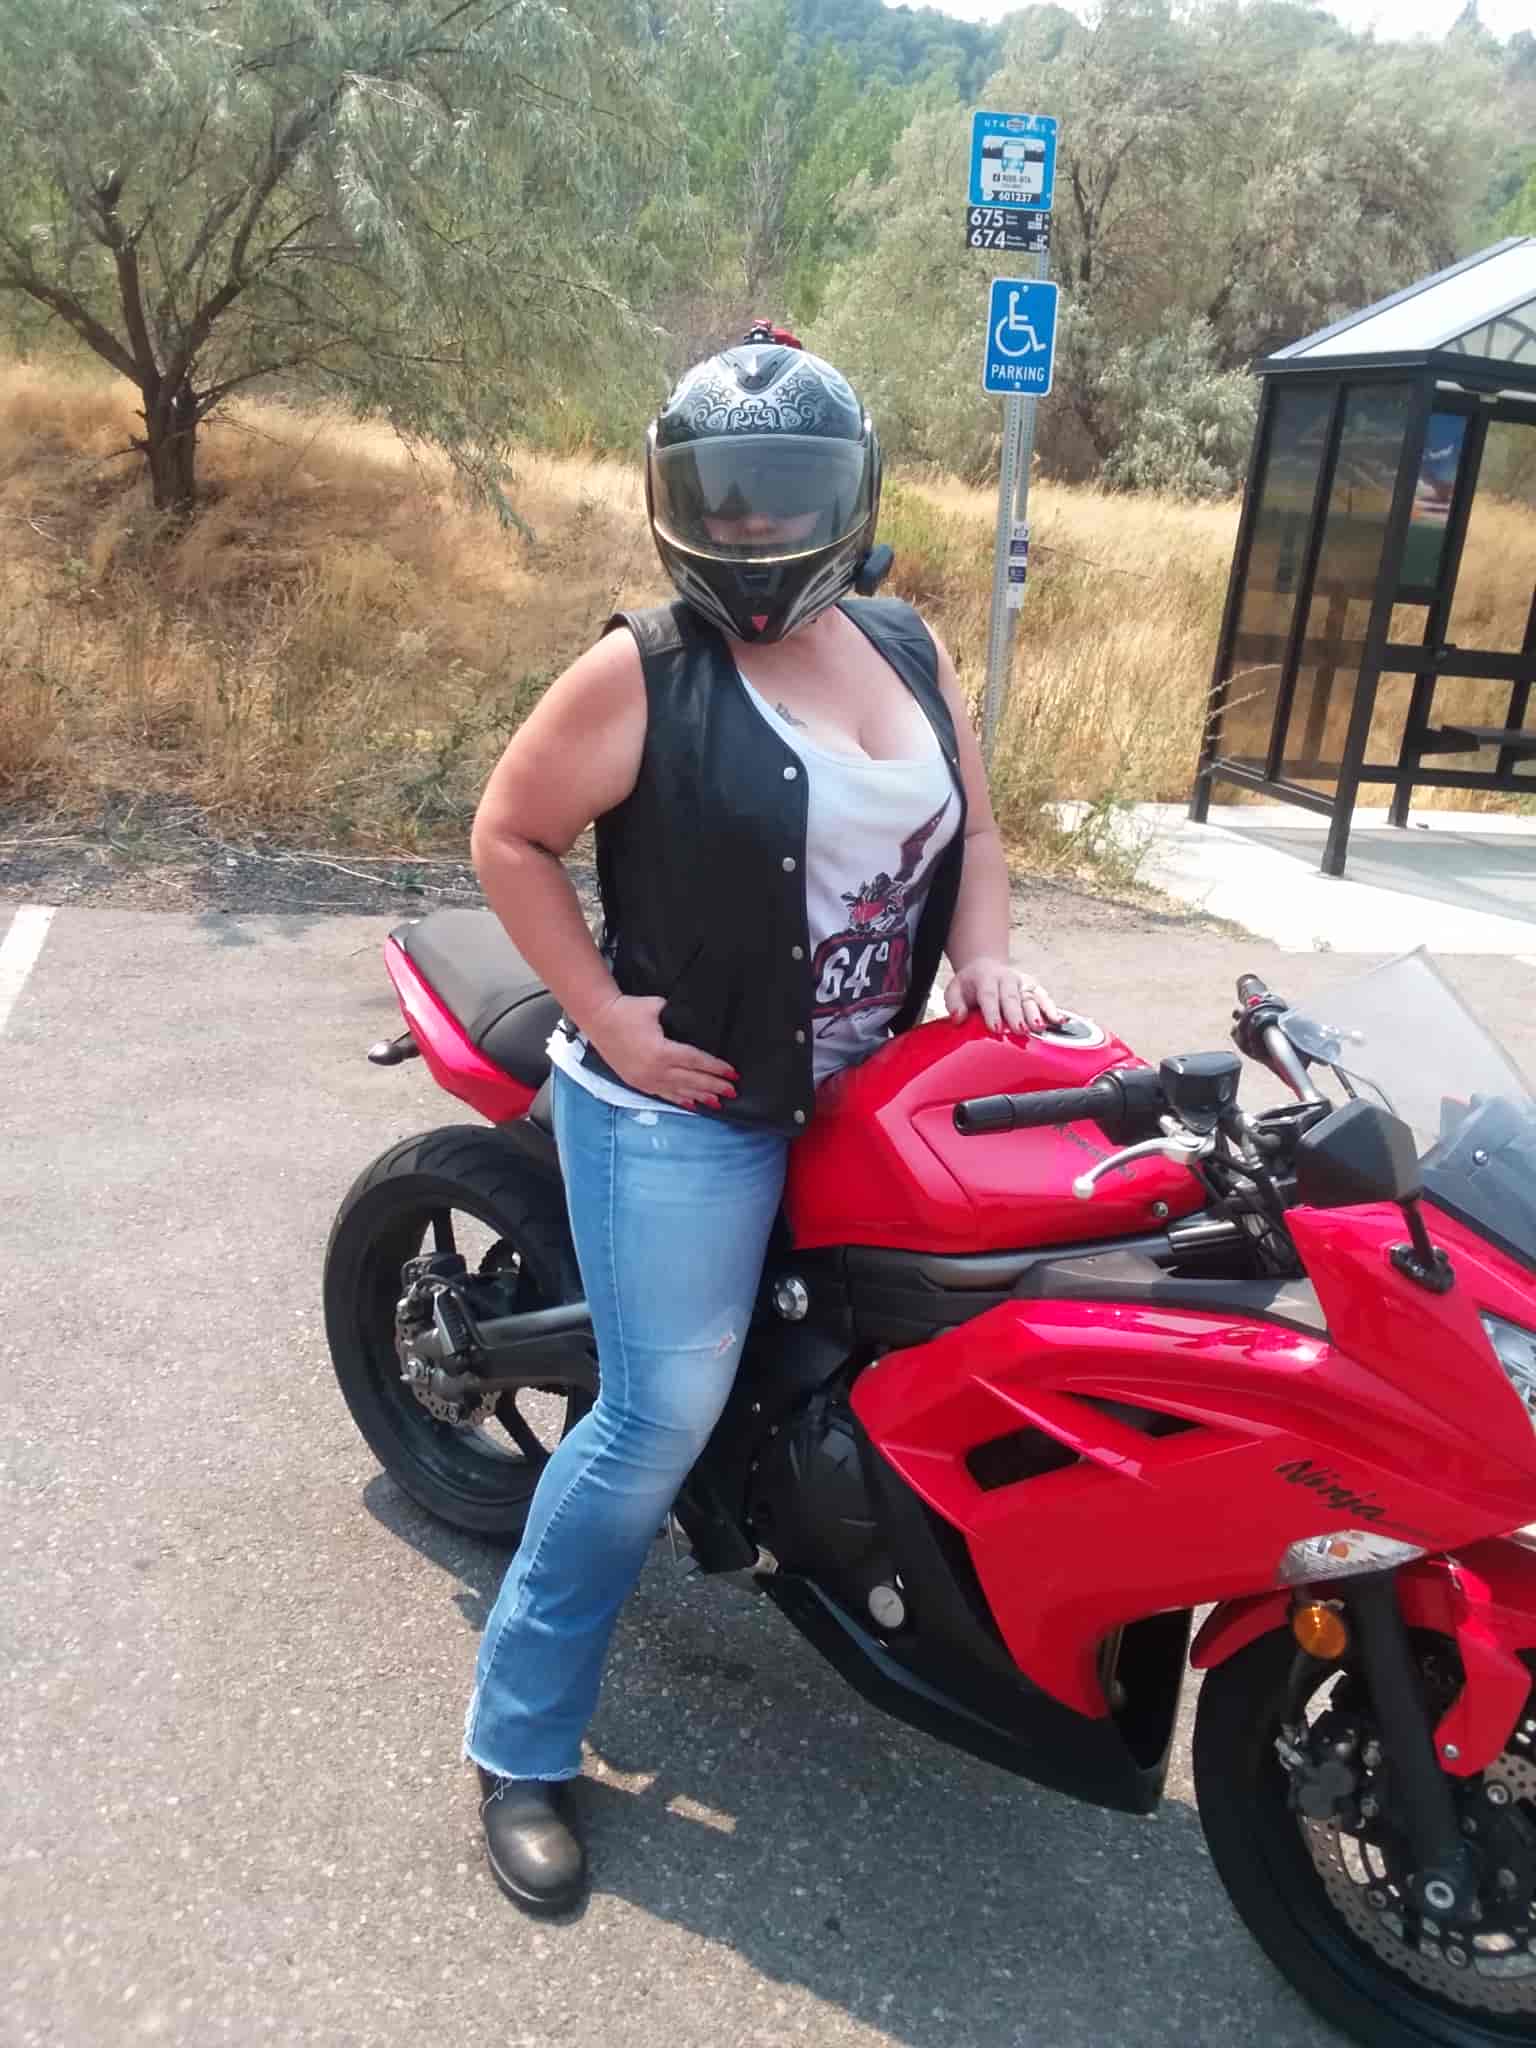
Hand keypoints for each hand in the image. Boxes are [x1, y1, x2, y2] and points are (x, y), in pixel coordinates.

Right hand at [586, 994, 738, 1108]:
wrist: (598, 1019)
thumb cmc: (628, 1010)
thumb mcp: (657, 1007)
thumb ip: (678, 1016)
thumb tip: (695, 1021)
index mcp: (662, 1051)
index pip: (696, 1061)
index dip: (716, 1068)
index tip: (733, 1073)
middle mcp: (655, 1070)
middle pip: (692, 1080)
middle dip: (715, 1086)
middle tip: (733, 1091)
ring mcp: (646, 1079)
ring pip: (679, 1091)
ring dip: (700, 1097)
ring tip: (718, 1103)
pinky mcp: (638, 1082)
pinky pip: (663, 1095)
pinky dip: (680, 1100)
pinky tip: (692, 1105)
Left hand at [944, 958, 1062, 1034]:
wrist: (986, 968)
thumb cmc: (970, 985)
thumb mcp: (955, 990)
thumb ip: (954, 1003)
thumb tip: (958, 1017)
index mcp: (985, 978)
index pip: (989, 996)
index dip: (992, 1012)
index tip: (995, 1028)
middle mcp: (1006, 979)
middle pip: (1012, 998)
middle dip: (1016, 1015)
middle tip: (1020, 1030)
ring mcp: (1022, 983)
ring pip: (1031, 998)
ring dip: (1037, 1013)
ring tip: (1040, 1027)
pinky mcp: (1034, 988)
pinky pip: (1045, 998)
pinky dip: (1052, 1009)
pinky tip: (1059, 1020)